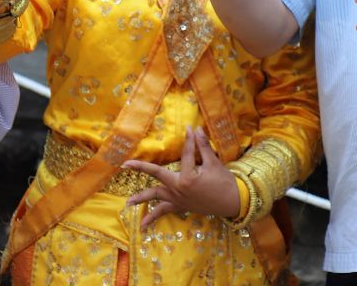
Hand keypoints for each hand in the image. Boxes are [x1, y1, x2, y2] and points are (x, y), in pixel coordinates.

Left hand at [123, 127, 241, 227]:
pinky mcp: (180, 206)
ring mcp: (177, 199)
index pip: (185, 154)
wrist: (232, 203)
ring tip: (127, 203)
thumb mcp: (214, 163)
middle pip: (157, 174)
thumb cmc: (224, 182)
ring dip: (140, 199)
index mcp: (187, 177)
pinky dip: (153, 218)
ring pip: (155, 197)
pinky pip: (163, 212)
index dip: (189, 141)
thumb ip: (203, 146)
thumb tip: (195, 129)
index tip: (189, 130)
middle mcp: (178, 189)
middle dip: (140, 168)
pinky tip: (142, 226)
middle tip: (124, 164)